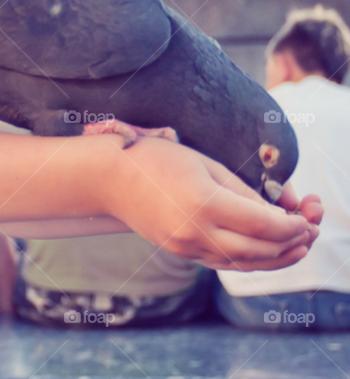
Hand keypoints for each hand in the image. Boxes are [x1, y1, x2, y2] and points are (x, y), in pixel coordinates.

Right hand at [100, 137, 317, 271]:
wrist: (109, 177)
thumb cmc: (155, 158)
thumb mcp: (204, 163)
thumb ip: (242, 191)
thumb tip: (278, 214)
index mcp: (205, 203)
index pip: (266, 226)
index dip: (295, 225)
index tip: (310, 217)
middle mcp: (197, 232)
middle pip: (261, 251)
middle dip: (294, 243)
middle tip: (312, 229)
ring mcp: (187, 247)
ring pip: (245, 263)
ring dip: (278, 257)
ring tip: (298, 245)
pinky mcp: (181, 252)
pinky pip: (225, 263)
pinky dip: (251, 259)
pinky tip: (264, 250)